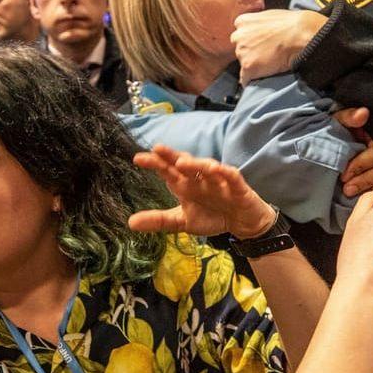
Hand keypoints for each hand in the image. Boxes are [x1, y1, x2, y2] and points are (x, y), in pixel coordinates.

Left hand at [129, 145, 275, 239]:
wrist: (242, 224)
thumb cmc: (211, 216)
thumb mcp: (182, 221)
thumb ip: (158, 220)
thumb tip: (130, 223)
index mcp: (185, 184)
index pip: (168, 170)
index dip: (155, 163)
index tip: (138, 159)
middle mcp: (200, 178)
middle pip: (185, 163)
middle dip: (172, 156)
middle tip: (158, 149)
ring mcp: (219, 180)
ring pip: (207, 168)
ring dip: (196, 163)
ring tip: (183, 162)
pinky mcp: (238, 187)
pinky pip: (231, 177)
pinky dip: (225, 172)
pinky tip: (218, 169)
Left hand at [232, 9, 326, 81]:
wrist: (300, 35)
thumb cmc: (291, 24)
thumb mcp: (268, 15)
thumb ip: (257, 24)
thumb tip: (259, 32)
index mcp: (242, 22)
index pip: (240, 35)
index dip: (250, 42)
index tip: (259, 45)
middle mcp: (238, 37)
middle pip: (239, 49)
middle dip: (250, 53)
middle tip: (265, 54)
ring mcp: (242, 52)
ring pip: (243, 63)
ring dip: (253, 65)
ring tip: (269, 63)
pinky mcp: (248, 67)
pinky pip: (245, 78)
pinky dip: (252, 79)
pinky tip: (263, 76)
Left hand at [335, 108, 372, 196]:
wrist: (335, 137)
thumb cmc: (339, 129)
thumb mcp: (339, 119)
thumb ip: (348, 116)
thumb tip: (362, 113)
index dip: (361, 165)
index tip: (344, 176)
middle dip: (366, 180)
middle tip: (347, 189)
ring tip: (355, 193)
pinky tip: (372, 194)